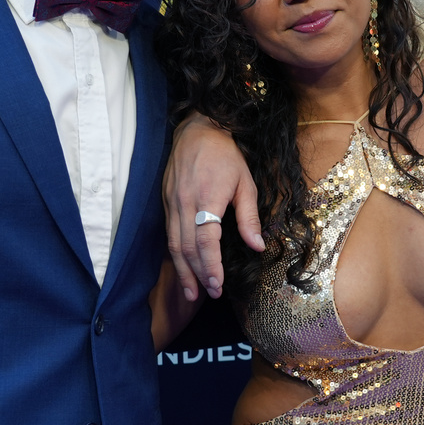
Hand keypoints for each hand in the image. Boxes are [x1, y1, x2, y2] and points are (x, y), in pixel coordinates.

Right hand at [164, 115, 262, 299]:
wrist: (198, 129)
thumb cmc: (226, 155)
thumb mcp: (246, 183)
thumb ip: (249, 217)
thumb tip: (258, 246)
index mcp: (207, 198)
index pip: (205, 241)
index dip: (210, 267)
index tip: (218, 285)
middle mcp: (184, 203)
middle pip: (187, 248)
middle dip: (197, 275)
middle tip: (209, 295)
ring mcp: (171, 203)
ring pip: (174, 245)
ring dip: (182, 271)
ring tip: (191, 293)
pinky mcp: (165, 202)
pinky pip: (169, 234)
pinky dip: (175, 255)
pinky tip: (183, 268)